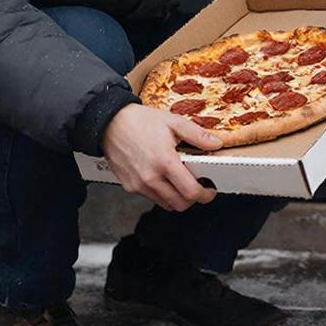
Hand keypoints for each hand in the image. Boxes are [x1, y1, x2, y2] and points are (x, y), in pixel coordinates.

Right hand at [101, 102, 220, 210]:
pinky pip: (151, 198)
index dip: (205, 194)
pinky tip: (163, 178)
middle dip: (193, 199)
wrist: (110, 123)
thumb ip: (197, 135)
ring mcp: (139, 184)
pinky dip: (162, 194)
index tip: (209, 190)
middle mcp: (151, 177)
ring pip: (166, 204)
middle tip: (198, 188)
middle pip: (179, 204)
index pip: (190, 191)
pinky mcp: (129, 186)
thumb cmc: (140, 121)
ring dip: (177, 198)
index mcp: (165, 161)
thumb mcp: (173, 122)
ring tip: (180, 182)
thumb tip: (216, 143)